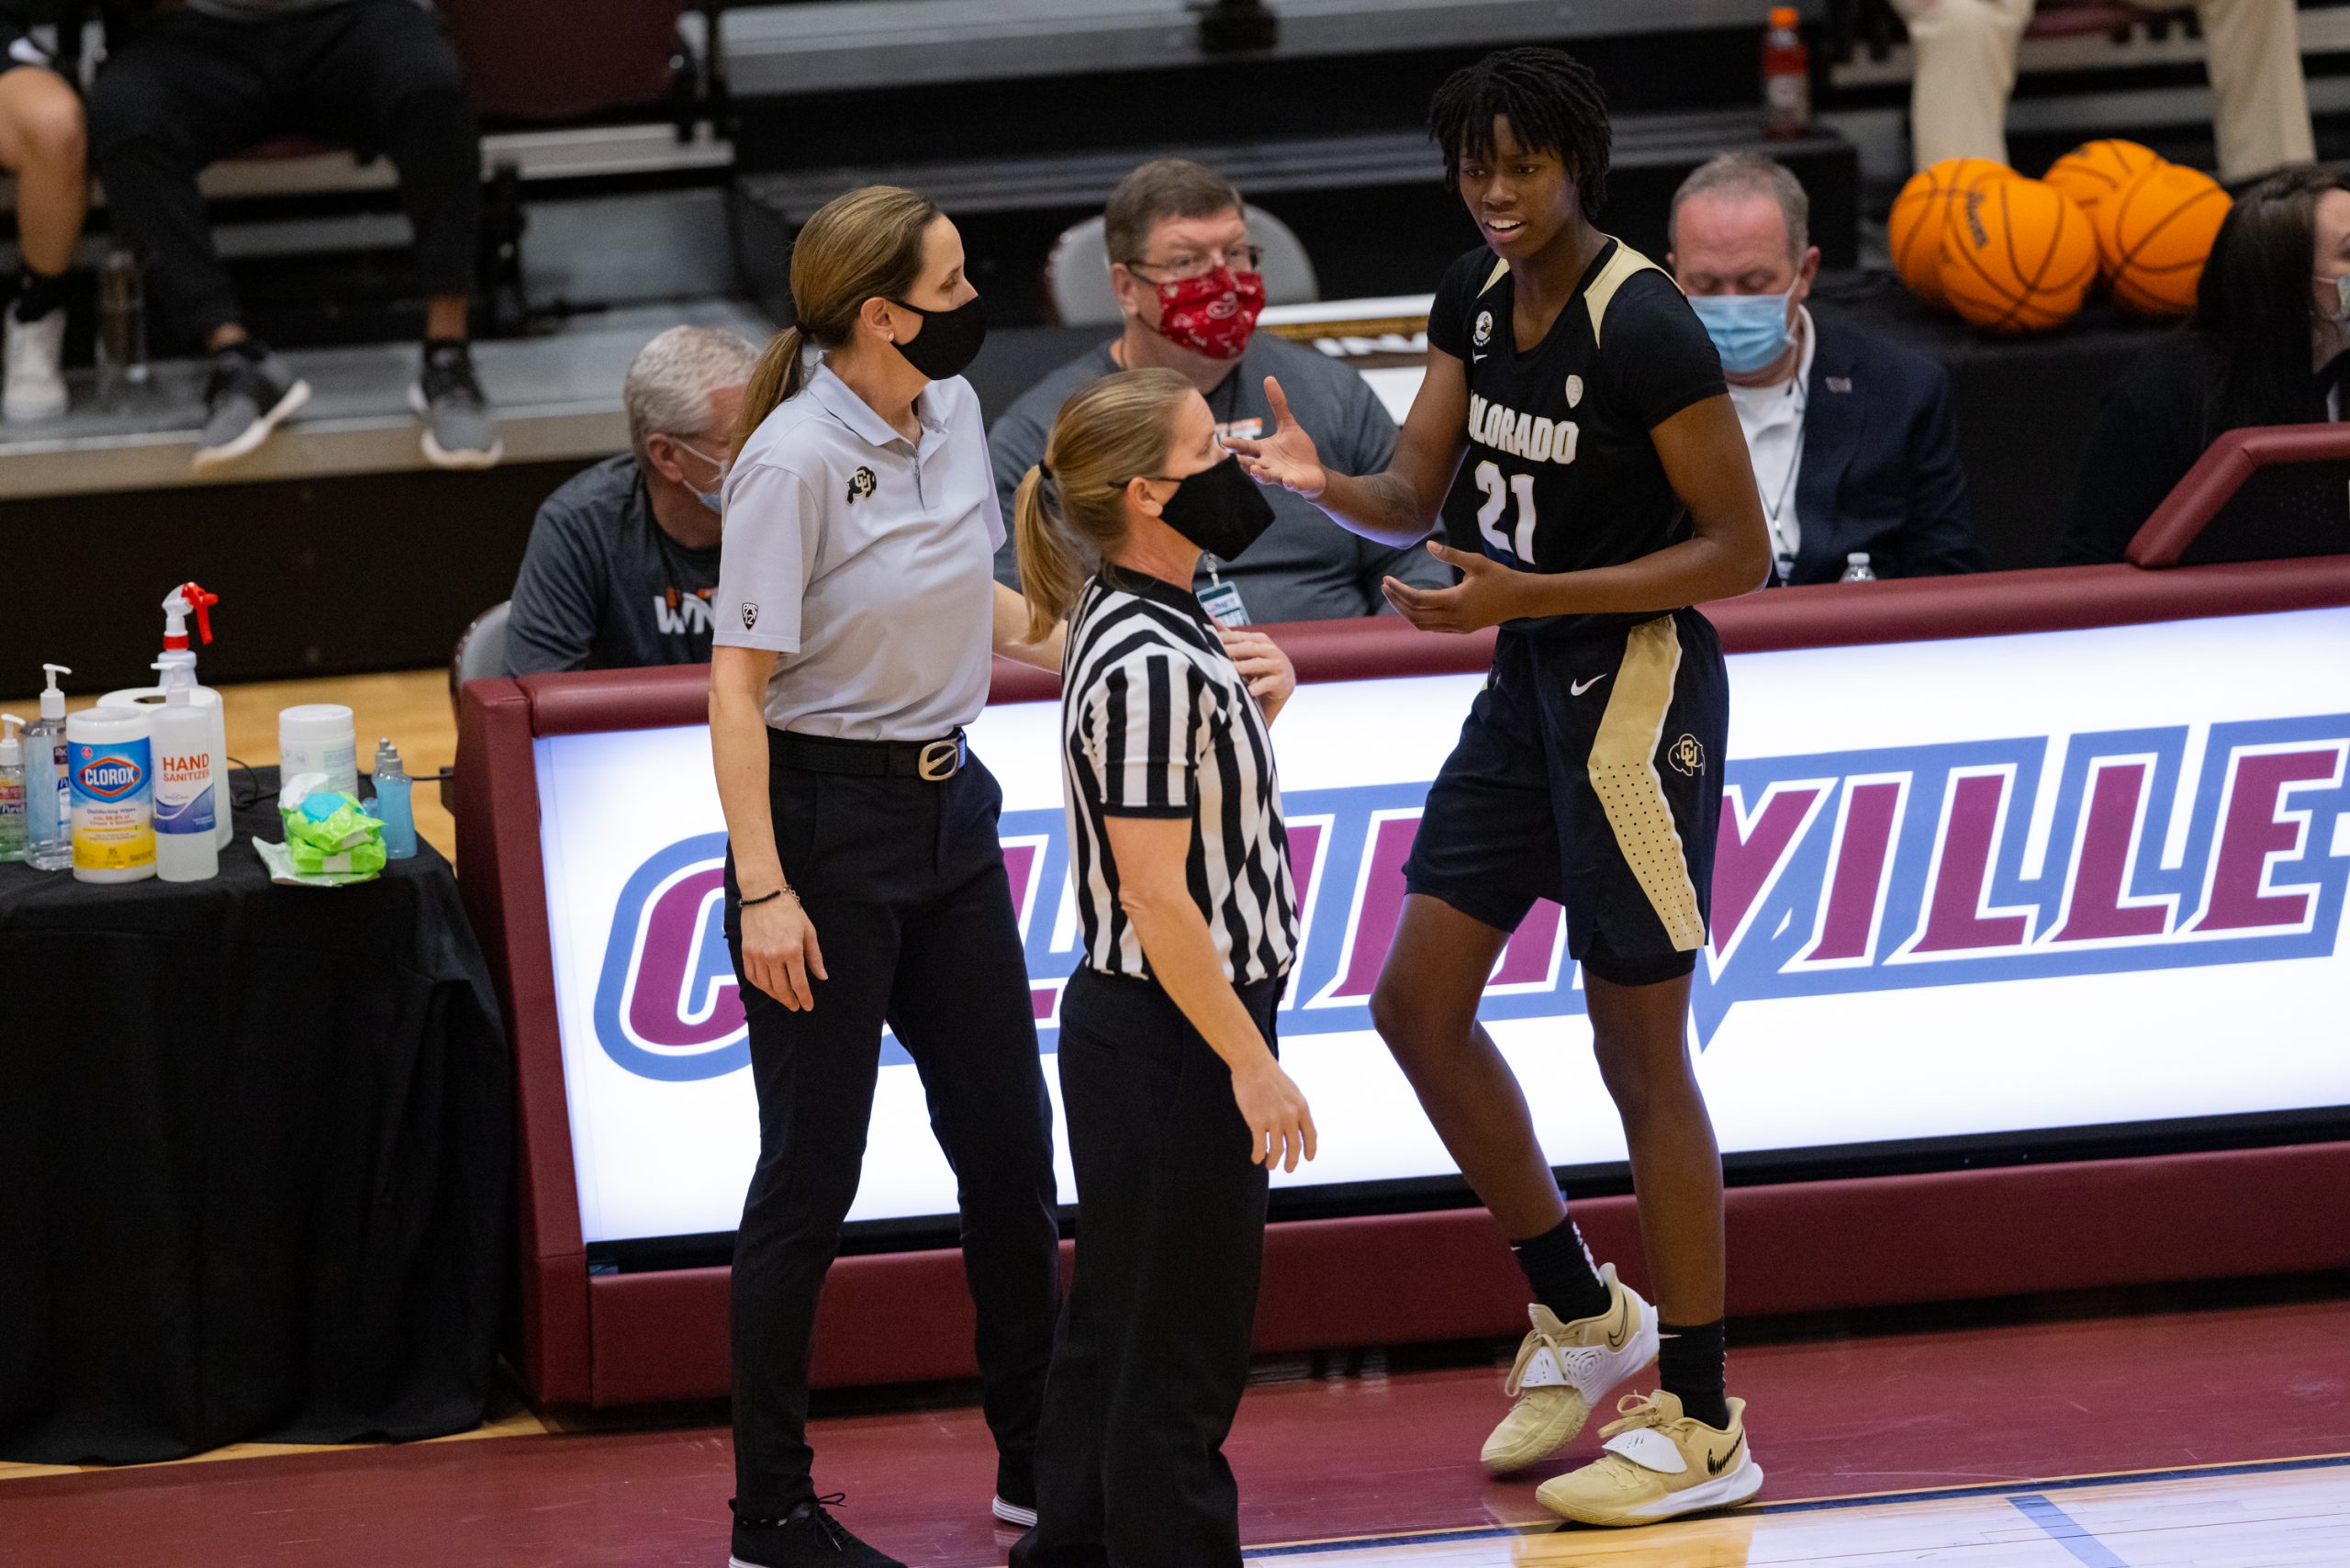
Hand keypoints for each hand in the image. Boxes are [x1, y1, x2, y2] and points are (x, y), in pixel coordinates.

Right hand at [742, 891, 825, 1010]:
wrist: (763, 894)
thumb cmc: (790, 911)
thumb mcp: (809, 932)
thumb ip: (815, 957)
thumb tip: (822, 977)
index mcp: (792, 950)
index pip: (799, 983)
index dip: (805, 998)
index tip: (808, 1006)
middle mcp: (773, 956)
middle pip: (781, 989)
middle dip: (790, 1001)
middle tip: (796, 1006)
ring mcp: (757, 955)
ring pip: (766, 986)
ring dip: (776, 996)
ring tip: (784, 999)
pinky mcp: (746, 952)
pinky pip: (752, 977)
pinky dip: (761, 986)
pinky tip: (768, 988)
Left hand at [1214, 625, 1295, 721]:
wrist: (1284, 682)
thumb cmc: (1259, 664)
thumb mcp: (1246, 650)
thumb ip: (1229, 636)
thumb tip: (1209, 617)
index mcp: (1259, 639)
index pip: (1239, 637)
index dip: (1224, 639)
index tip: (1206, 642)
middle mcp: (1269, 649)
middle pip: (1249, 648)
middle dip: (1232, 650)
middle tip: (1216, 654)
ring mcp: (1276, 665)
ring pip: (1259, 664)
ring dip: (1245, 667)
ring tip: (1232, 670)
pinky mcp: (1281, 681)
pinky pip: (1268, 683)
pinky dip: (1259, 687)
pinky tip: (1249, 691)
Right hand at [1225, 377, 1326, 499]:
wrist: (1313, 472)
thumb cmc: (1297, 450)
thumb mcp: (1288, 425)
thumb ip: (1278, 405)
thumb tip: (1269, 378)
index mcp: (1263, 451)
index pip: (1247, 447)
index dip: (1236, 445)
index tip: (1224, 441)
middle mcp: (1268, 465)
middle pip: (1253, 464)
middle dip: (1246, 462)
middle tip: (1237, 459)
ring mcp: (1280, 476)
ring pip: (1268, 477)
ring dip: (1262, 474)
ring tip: (1256, 470)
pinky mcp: (1295, 483)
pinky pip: (1291, 484)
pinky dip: (1289, 483)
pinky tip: (1288, 481)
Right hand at [1231, 1055, 1316, 1171]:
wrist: (1253, 1064)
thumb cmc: (1271, 1077)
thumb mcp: (1292, 1092)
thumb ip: (1296, 1110)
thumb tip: (1297, 1128)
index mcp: (1301, 1108)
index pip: (1310, 1135)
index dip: (1310, 1150)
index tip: (1307, 1158)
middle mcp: (1290, 1115)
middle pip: (1295, 1147)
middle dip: (1292, 1162)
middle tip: (1288, 1168)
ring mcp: (1273, 1119)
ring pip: (1276, 1151)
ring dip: (1273, 1162)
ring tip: (1270, 1165)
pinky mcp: (1257, 1121)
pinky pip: (1259, 1146)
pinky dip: (1258, 1155)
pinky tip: (1256, 1158)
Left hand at [1381, 540, 1530, 633]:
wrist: (1522, 599)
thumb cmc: (1500, 577)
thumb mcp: (1476, 562)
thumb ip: (1451, 555)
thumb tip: (1429, 544)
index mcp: (1455, 601)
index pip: (1417, 600)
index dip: (1399, 590)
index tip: (1387, 580)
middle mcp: (1454, 618)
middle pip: (1415, 615)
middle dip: (1397, 601)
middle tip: (1385, 585)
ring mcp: (1458, 627)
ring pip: (1422, 625)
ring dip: (1406, 612)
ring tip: (1394, 596)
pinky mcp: (1462, 629)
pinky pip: (1433, 627)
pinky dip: (1419, 618)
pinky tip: (1413, 605)